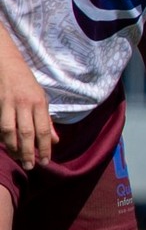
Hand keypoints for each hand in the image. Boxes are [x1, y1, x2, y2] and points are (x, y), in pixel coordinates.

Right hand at [0, 54, 50, 169]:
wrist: (7, 64)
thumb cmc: (26, 83)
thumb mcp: (42, 98)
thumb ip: (47, 120)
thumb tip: (55, 140)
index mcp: (40, 103)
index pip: (43, 129)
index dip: (44, 147)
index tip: (45, 161)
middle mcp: (25, 104)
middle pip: (27, 132)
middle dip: (29, 151)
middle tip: (31, 166)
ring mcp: (9, 103)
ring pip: (10, 130)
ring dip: (13, 147)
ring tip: (18, 159)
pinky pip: (0, 124)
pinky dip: (3, 137)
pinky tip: (6, 146)